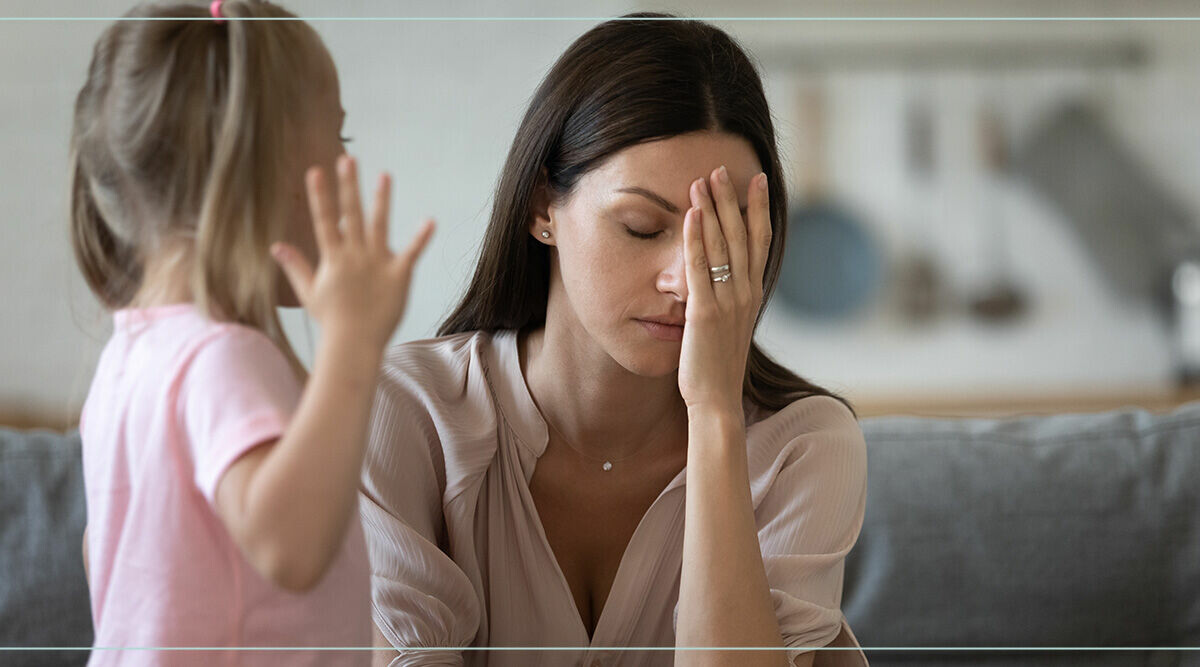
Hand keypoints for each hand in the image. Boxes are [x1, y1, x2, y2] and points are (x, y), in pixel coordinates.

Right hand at [271, 155, 434, 351]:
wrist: (354, 345)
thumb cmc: (332, 321)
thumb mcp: (309, 291)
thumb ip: (295, 265)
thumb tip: (275, 247)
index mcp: (334, 258)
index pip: (324, 220)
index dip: (320, 195)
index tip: (316, 171)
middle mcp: (354, 256)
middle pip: (351, 215)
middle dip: (349, 186)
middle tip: (348, 159)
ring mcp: (377, 264)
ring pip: (380, 226)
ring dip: (381, 200)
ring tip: (384, 176)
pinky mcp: (398, 276)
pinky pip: (411, 253)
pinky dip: (421, 238)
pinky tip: (431, 221)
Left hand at [677, 166, 770, 416]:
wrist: (716, 401)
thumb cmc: (718, 367)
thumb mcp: (730, 327)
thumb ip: (731, 301)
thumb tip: (728, 281)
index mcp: (753, 294)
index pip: (760, 242)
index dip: (758, 209)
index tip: (756, 180)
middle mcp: (745, 293)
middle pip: (741, 235)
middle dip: (731, 199)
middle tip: (721, 169)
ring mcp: (727, 302)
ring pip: (722, 246)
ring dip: (711, 210)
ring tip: (702, 180)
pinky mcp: (704, 313)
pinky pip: (699, 268)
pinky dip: (695, 239)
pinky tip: (690, 215)